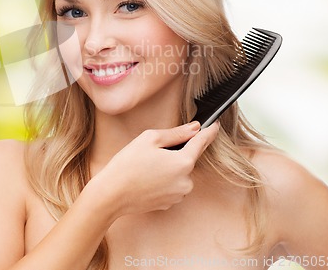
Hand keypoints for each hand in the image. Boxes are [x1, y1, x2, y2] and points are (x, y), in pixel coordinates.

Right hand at [92, 121, 219, 217]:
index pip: (202, 142)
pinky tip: (147, 177)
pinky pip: (172, 185)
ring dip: (169, 167)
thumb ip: (176, 133)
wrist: (112, 194)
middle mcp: (186, 181)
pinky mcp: (170, 203)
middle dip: (175, 152)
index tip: (215, 125)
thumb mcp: (150, 139)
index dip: (209, 131)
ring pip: (179, 173)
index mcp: (183, 162)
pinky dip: (163, 179)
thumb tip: (194, 128)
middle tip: (153, 151)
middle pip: (188, 159)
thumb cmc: (128, 164)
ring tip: (146, 166)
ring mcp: (178, 195)